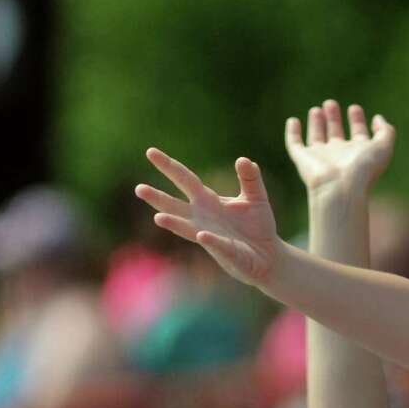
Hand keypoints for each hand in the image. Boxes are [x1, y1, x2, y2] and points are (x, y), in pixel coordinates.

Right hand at [136, 148, 283, 285]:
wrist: (269, 255)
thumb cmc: (258, 225)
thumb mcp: (256, 197)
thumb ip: (250, 179)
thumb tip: (244, 160)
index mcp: (209, 201)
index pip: (185, 180)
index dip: (169, 166)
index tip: (150, 152)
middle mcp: (203, 218)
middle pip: (176, 205)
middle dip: (158, 198)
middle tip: (139, 188)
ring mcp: (211, 235)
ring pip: (187, 229)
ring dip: (174, 223)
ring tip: (158, 218)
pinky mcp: (226, 251)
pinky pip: (217, 244)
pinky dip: (210, 239)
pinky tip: (202, 234)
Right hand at [286, 101, 394, 195]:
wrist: (341, 188)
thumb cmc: (363, 169)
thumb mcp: (383, 148)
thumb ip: (386, 132)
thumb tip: (378, 118)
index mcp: (358, 153)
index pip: (358, 134)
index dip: (357, 120)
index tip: (354, 108)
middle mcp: (339, 156)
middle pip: (335, 134)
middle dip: (334, 118)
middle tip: (331, 104)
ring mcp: (320, 158)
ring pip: (316, 138)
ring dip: (316, 123)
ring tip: (317, 109)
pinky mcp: (303, 159)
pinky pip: (295, 145)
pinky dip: (292, 133)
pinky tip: (293, 120)